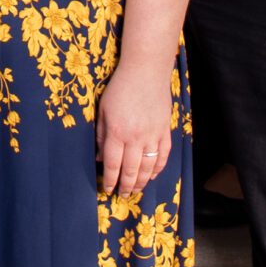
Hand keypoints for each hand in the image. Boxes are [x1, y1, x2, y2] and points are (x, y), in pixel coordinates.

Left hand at [97, 62, 172, 202]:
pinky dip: (158, 168)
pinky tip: (153, 175)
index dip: (110, 180)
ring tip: (136, 190)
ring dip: (142, 181)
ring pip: (149, 167)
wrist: (146, 71)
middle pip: (131, 170)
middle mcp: (136, 137)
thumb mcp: (103, 110)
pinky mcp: (165, 130)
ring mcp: (153, 135)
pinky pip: (163, 155)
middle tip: (122, 195)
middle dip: (126, 186)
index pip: (113, 164)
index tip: (108, 189)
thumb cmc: (120, 88)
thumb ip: (102, 136)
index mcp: (117, 132)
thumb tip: (100, 158)